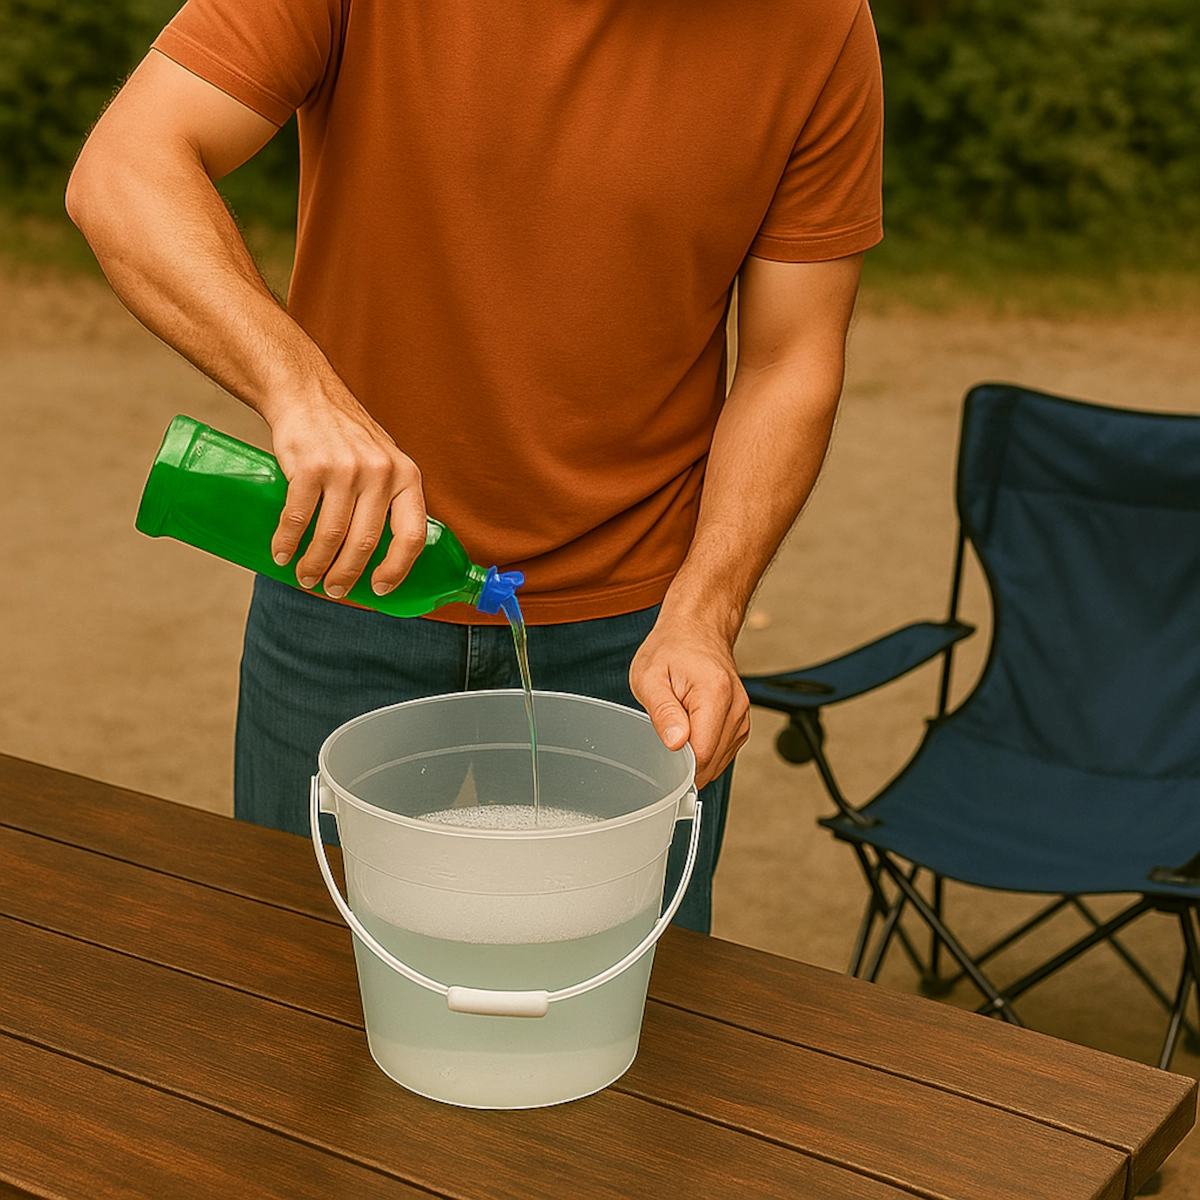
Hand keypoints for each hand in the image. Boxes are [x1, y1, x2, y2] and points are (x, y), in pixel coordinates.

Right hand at [267, 393, 426, 598]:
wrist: (307, 394)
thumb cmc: (347, 436)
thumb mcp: (385, 462)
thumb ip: (389, 499)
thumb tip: (383, 555)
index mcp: (407, 476)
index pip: (412, 535)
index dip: (397, 569)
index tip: (380, 589)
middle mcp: (381, 473)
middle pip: (365, 542)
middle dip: (346, 575)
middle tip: (332, 590)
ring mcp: (346, 469)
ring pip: (332, 535)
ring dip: (315, 565)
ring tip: (306, 577)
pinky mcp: (311, 467)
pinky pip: (299, 518)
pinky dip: (287, 542)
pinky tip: (281, 554)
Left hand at [629, 611, 750, 787]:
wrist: (696, 628)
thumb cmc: (671, 649)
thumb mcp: (649, 677)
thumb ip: (663, 711)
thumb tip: (676, 743)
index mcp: (715, 694)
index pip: (702, 753)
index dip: (679, 766)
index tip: (661, 757)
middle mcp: (736, 706)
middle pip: (712, 761)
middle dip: (685, 762)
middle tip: (664, 737)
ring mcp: (742, 715)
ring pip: (720, 760)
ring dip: (695, 756)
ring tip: (678, 726)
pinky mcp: (741, 721)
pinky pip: (724, 751)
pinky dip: (705, 750)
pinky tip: (690, 732)